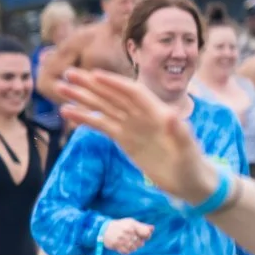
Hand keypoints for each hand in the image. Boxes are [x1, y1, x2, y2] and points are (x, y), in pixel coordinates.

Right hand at [59, 70, 211, 203]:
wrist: (190, 181)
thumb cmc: (193, 166)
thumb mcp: (188, 151)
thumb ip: (180, 133)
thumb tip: (172, 116)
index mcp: (158, 113)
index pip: (133, 93)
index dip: (114, 83)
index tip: (93, 75)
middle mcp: (142, 115)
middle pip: (113, 95)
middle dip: (90, 84)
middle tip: (67, 74)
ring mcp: (132, 126)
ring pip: (103, 107)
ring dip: (82, 97)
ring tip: (61, 88)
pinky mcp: (125, 139)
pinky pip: (102, 125)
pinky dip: (85, 118)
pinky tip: (68, 112)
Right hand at [99, 218, 154, 254]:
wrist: (104, 229)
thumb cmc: (120, 225)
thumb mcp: (131, 222)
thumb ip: (142, 226)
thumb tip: (153, 228)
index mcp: (132, 225)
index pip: (146, 233)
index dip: (147, 236)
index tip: (144, 237)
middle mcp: (127, 232)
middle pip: (141, 243)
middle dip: (139, 243)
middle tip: (134, 240)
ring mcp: (122, 239)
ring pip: (134, 248)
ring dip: (133, 248)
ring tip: (129, 244)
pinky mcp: (116, 245)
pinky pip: (126, 252)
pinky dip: (127, 251)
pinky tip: (125, 247)